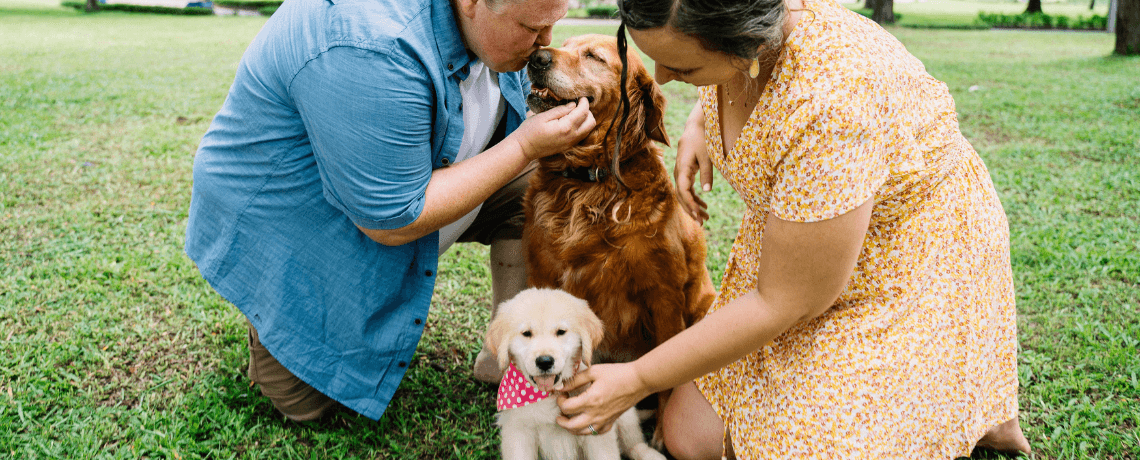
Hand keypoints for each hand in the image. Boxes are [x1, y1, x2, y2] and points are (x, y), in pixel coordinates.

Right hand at [510, 97, 595, 161]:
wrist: (524, 149)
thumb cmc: (530, 131)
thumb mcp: (543, 116)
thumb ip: (560, 110)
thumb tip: (573, 105)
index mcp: (566, 127)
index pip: (583, 112)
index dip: (584, 102)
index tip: (581, 96)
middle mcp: (572, 137)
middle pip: (591, 122)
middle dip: (587, 111)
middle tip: (578, 104)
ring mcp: (571, 143)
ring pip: (588, 129)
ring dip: (585, 119)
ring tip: (575, 111)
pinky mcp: (569, 146)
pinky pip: (582, 135)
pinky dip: (582, 126)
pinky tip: (572, 121)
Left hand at [555, 363, 652, 435]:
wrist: (638, 381)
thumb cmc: (617, 374)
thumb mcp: (593, 371)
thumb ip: (575, 380)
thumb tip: (561, 386)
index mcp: (590, 400)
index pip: (566, 407)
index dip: (560, 401)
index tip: (562, 394)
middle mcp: (596, 413)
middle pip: (572, 425)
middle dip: (561, 421)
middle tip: (559, 414)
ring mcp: (604, 419)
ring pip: (583, 432)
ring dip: (572, 428)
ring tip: (569, 420)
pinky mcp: (612, 421)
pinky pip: (597, 432)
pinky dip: (589, 430)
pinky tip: (587, 423)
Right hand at [674, 104, 710, 223]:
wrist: (695, 127)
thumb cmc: (702, 139)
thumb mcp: (707, 156)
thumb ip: (707, 173)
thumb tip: (707, 192)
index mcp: (682, 168)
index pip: (683, 190)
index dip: (690, 203)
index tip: (698, 213)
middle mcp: (678, 172)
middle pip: (681, 196)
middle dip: (691, 210)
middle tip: (702, 222)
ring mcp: (680, 173)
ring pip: (684, 195)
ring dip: (693, 207)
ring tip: (705, 218)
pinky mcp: (685, 173)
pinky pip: (687, 190)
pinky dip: (695, 199)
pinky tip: (704, 207)